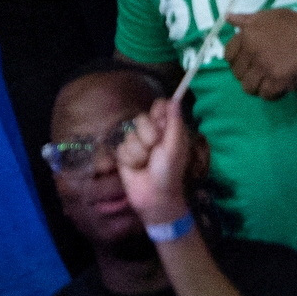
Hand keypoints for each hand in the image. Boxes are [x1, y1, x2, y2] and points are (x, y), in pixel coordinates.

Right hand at [111, 97, 193, 228]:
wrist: (153, 196)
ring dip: (139, 151)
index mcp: (169, 130)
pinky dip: (129, 159)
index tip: (159, 122)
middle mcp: (152, 133)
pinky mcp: (124, 153)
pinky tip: (136, 168)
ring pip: (130, 134)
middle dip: (148, 135)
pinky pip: (121, 147)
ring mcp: (137, 143)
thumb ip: (173, 124)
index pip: (161, 107)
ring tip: (146, 163)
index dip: (158, 112)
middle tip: (155, 150)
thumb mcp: (174, 147)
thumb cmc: (168, 172)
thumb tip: (174, 99)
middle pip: (142, 118)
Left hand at [224, 6, 296, 98]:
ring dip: (257, 87)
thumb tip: (228, 17)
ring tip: (267, 82)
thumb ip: (246, 19)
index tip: (246, 63)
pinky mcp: (278, 81)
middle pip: (238, 73)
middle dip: (247, 75)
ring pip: (249, 87)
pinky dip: (272, 94)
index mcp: (247, 35)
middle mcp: (252, 52)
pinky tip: (279, 87)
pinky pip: (266, 95)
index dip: (236, 61)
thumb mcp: (268, 16)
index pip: (228, 55)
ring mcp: (264, 67)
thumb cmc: (295, 24)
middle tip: (260, 74)